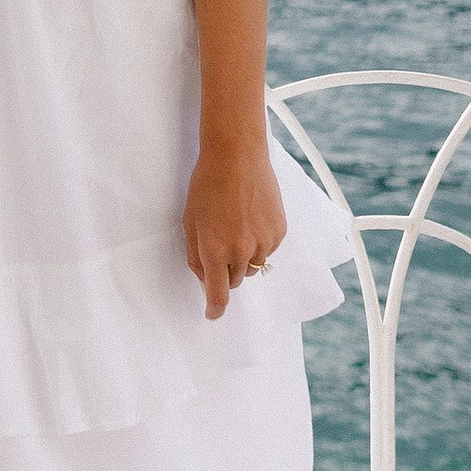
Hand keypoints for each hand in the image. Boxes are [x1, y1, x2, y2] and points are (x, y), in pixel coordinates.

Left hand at [183, 136, 286, 323]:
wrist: (237, 156)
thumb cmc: (207, 185)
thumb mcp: (190, 222)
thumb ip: (196, 255)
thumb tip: (204, 278)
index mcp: (216, 251)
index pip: (218, 294)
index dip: (214, 309)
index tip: (212, 315)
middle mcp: (242, 251)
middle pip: (235, 281)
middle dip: (226, 272)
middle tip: (219, 246)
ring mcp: (264, 242)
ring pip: (253, 266)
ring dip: (243, 257)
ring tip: (236, 226)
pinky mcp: (280, 231)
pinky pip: (268, 249)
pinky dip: (259, 242)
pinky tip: (251, 218)